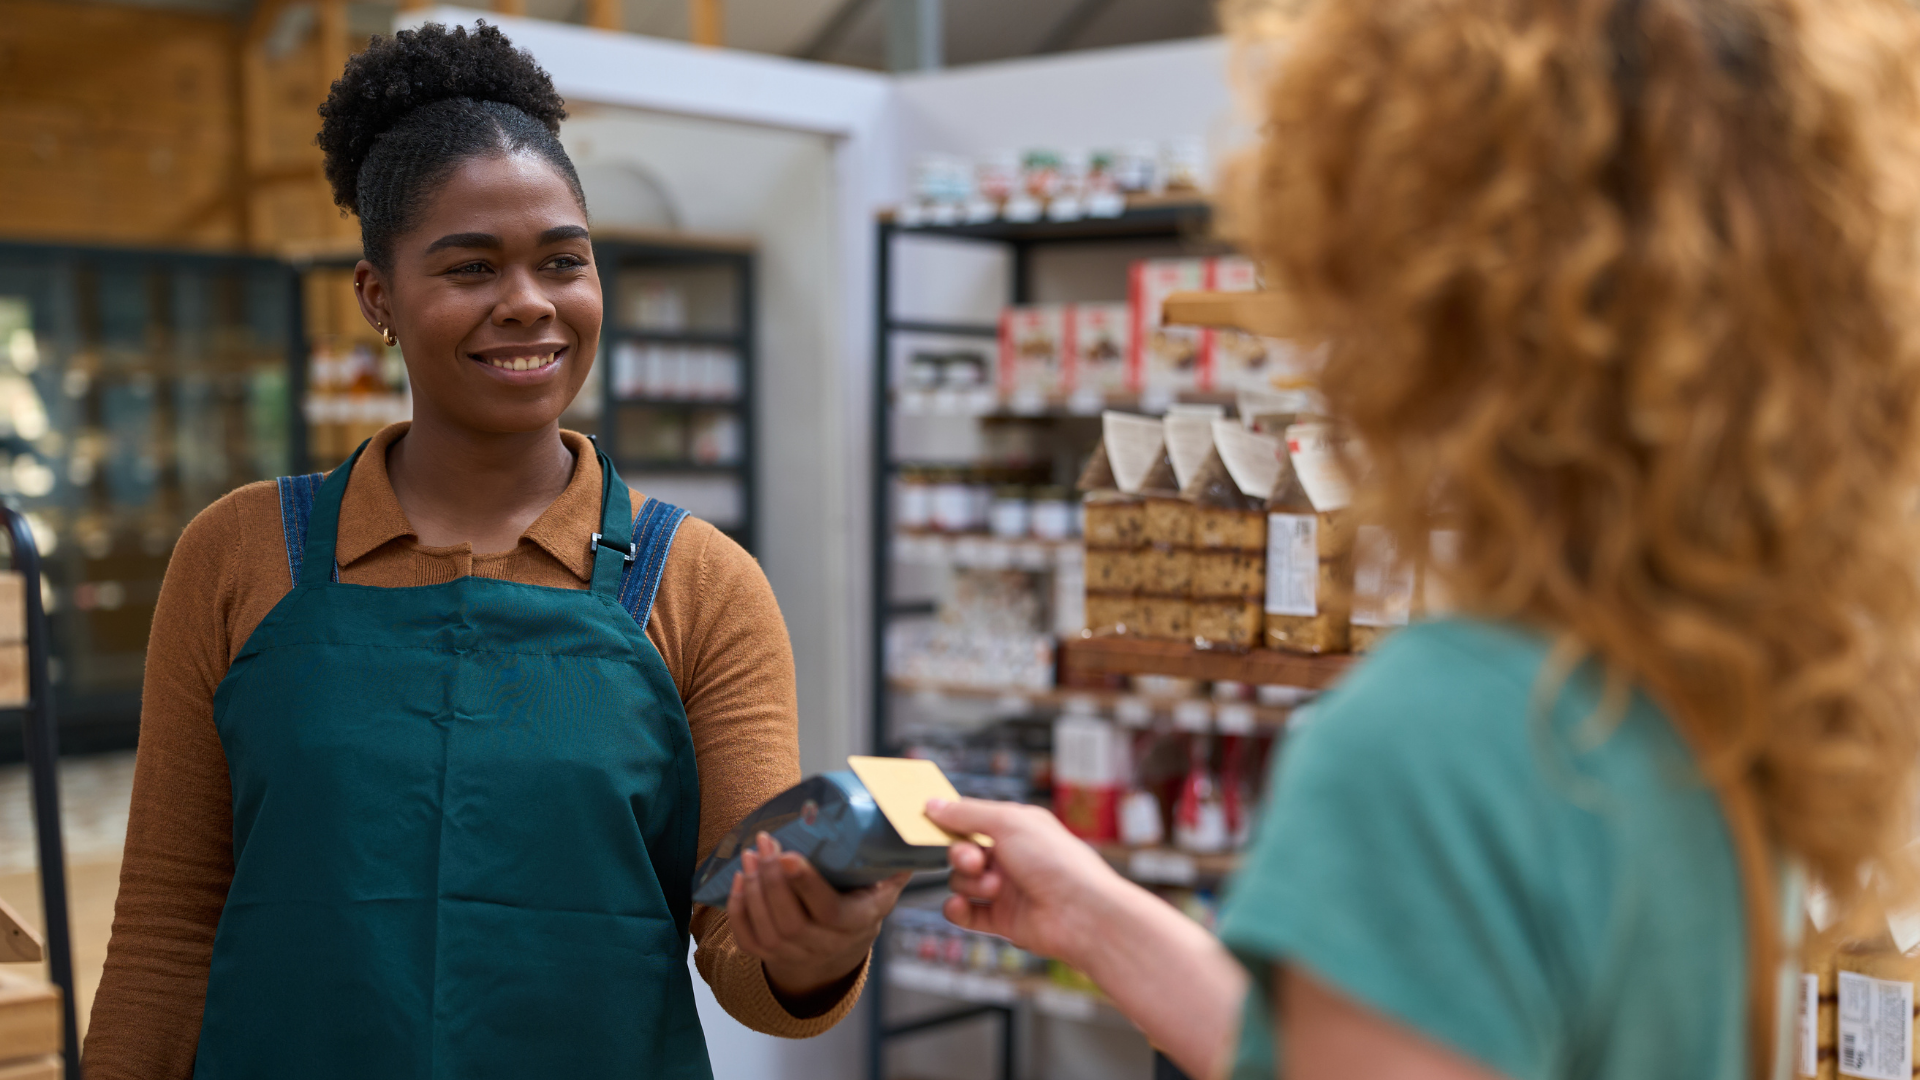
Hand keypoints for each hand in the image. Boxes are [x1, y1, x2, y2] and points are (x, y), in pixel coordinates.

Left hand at [726, 831, 908, 1013]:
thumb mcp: (883, 886)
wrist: (841, 948)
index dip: (807, 885)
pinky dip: (738, 911)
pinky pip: (748, 940)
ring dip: (754, 890)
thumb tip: (900, 825)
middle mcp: (828, 945)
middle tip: (766, 843)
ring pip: (768, 931)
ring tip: (751, 855)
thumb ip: (890, 861)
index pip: (829, 911)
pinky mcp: (772, 957)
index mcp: (858, 923)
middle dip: (773, 880)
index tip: (789, 856)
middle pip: (792, 921)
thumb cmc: (861, 904)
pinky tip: (738, 880)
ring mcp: (797, 954)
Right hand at [925, 797, 1131, 968]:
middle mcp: (1011, 857)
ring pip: (962, 882)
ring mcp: (1006, 889)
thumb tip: (933, 804)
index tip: (931, 823)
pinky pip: (965, 913)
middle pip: (962, 851)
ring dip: (969, 883)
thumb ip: (966, 814)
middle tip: (974, 861)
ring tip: (995, 888)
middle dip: (961, 855)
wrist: (1082, 914)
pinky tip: (962, 906)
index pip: (972, 820)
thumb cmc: (1057, 863)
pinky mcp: (1002, 920)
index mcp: (1017, 827)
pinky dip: (957, 909)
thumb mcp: (1008, 822)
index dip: (952, 823)